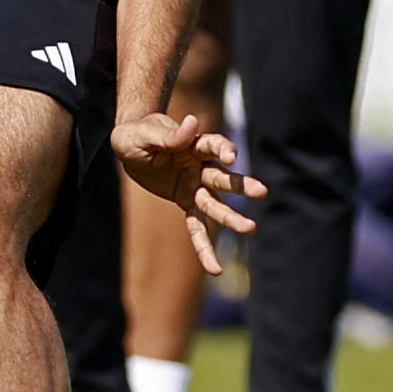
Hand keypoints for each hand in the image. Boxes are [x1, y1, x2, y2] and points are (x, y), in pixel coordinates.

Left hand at [113, 110, 264, 272]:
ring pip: (215, 204)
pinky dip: (204, 247)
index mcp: (192, 144)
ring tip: (251, 228)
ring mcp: (194, 185)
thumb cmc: (138, 134)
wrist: (130, 144)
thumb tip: (192, 123)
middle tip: (262, 191)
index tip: (232, 157)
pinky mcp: (185, 201)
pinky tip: (214, 268)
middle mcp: (199, 165)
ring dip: (231, 217)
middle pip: (221, 177)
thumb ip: (169, 135)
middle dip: (240, 185)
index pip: (213, 145)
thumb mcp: (145, 134)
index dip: (223, 149)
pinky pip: (196, 227)